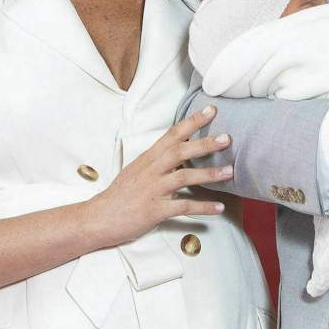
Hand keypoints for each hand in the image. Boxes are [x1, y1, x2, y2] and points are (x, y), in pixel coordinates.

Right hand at [84, 105, 233, 247]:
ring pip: (183, 177)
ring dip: (209, 174)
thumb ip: (158, 160)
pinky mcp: (155, 210)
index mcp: (148, 158)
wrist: (99, 218)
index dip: (192, 121)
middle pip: (179, 151)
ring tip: (229, 172)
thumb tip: (180, 151)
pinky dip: (202, 207)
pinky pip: (182, 207)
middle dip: (204, 143)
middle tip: (227, 138)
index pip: (172, 134)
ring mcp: (153, 190)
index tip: (211, 110)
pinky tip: (219, 207)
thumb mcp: (137, 170)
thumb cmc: (120, 194)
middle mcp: (151, 171)